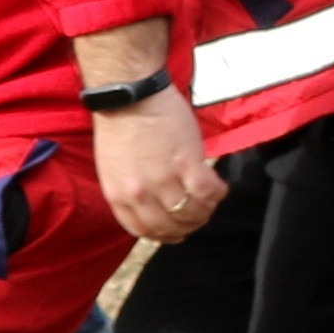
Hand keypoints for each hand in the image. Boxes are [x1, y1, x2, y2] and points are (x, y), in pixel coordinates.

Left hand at [94, 83, 223, 243]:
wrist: (130, 96)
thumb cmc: (121, 126)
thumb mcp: (114, 169)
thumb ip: (131, 191)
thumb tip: (155, 206)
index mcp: (119, 196)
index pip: (144, 231)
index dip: (165, 236)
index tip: (178, 231)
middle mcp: (140, 195)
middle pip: (171, 226)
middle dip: (188, 225)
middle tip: (199, 215)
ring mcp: (163, 180)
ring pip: (192, 213)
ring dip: (206, 210)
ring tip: (210, 200)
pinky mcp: (185, 163)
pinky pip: (206, 192)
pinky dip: (216, 194)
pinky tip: (219, 186)